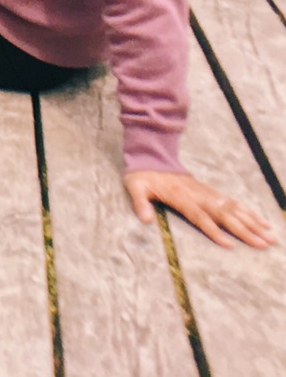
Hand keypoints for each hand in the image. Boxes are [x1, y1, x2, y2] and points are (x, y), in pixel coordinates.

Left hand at [125, 169, 275, 248]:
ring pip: (234, 209)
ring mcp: (208, 193)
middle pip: (224, 215)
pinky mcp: (212, 192)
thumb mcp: (135, 187)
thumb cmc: (143, 177)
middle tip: (264, 244)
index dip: (214, 231)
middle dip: (245, 230)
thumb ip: (140, 203)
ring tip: (270, 236)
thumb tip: (144, 220)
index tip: (229, 245)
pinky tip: (262, 222)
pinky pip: (234, 203)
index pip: (200, 217)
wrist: (152, 159)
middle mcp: (199, 196)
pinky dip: (249, 213)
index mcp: (181, 198)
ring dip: (253, 222)